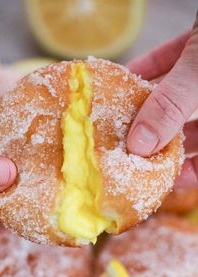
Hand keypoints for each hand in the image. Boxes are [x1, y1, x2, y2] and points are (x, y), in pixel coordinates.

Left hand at [127, 11, 197, 187]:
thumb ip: (173, 104)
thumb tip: (140, 145)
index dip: (191, 171)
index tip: (161, 177)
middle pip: (193, 130)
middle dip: (162, 139)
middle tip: (130, 149)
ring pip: (180, 99)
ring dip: (150, 106)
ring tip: (121, 117)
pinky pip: (174, 64)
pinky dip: (151, 71)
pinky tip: (127, 77)